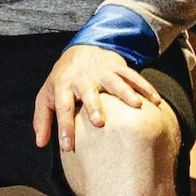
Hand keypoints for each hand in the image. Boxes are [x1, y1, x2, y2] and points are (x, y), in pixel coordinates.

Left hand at [32, 38, 158, 149]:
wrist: (81, 49)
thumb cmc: (63, 80)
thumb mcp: (47, 96)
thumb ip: (42, 120)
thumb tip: (40, 144)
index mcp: (63, 85)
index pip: (62, 107)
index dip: (64, 127)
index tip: (68, 147)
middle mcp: (82, 77)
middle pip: (88, 92)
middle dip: (94, 106)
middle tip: (99, 122)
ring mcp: (102, 70)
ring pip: (115, 81)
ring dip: (125, 92)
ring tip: (136, 106)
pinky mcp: (118, 66)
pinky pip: (133, 76)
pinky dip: (144, 87)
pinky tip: (155, 101)